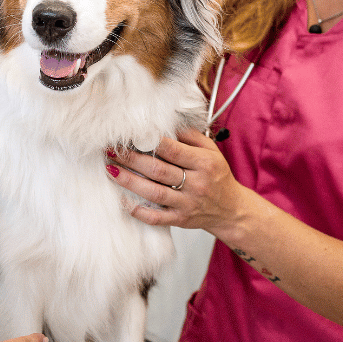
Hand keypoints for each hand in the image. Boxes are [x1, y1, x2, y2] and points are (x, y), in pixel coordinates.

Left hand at [106, 129, 248, 236]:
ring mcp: (187, 203)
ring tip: (111, 170)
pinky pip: (156, 217)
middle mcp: (196, 183)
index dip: (148, 141)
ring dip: (129, 181)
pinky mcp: (180, 220)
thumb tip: (164, 122)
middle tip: (110, 150)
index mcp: (204, 162)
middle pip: (158, 169)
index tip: (129, 134)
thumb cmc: (217, 175)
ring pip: (153, 192)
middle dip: (131, 159)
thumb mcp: (211, 151)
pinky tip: (122, 200)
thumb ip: (189, 135)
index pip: (172, 149)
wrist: (231, 209)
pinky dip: (138, 210)